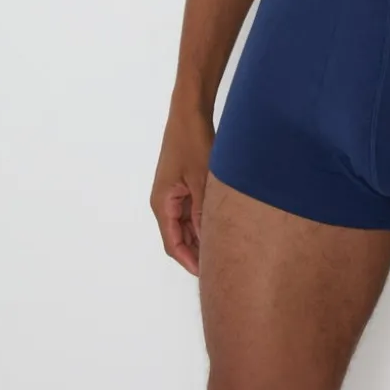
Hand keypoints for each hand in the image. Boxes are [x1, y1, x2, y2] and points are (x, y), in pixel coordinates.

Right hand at [150, 107, 214, 275]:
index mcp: (163, 204)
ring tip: (226, 249)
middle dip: (198, 252)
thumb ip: (203, 212)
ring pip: (187, 225)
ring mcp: (174, 193)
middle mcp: (164, 202)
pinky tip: (223, 225)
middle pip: (180, 237)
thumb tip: (209, 242)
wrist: (189, 113)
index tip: (209, 275)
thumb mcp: (201, 180)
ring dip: (202, 236)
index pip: (173, 244)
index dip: (190, 262)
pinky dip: (204, 220)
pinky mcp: (183, 184)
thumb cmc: (193, 143)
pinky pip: (192, 210)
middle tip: (223, 265)